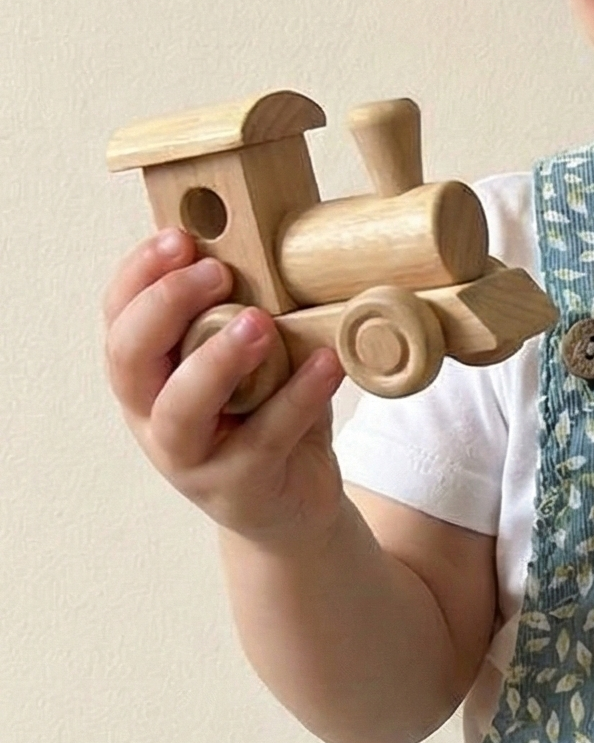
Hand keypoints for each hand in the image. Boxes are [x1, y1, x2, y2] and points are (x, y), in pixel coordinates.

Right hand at [103, 227, 345, 547]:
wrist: (295, 504)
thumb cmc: (267, 415)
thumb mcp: (249, 360)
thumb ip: (241, 315)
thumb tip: (263, 246)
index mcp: (146, 376)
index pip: (118, 318)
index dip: (139, 275)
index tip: (179, 238)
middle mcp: (152, 418)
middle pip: (129, 358)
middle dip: (165, 306)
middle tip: (216, 272)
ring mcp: (190, 459)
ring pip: (180, 410)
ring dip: (217, 360)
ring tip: (260, 322)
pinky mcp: (240, 487)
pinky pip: (264, 439)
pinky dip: (298, 396)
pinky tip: (326, 362)